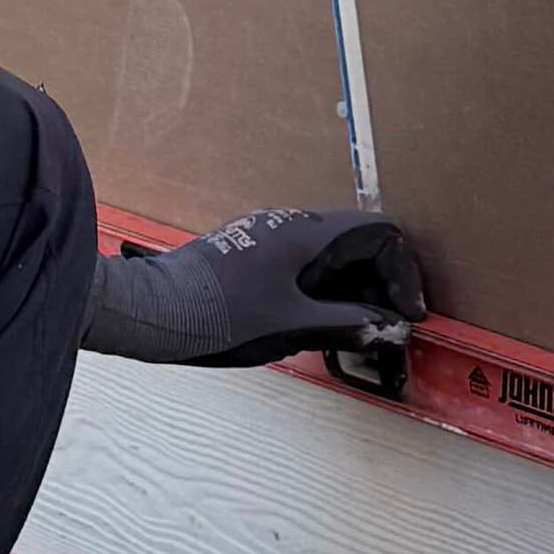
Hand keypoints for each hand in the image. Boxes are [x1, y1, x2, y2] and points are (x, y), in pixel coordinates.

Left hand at [85, 206, 428, 369]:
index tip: (406, 311)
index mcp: (304, 233)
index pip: (380, 233)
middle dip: (380, 284)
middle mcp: (287, 225)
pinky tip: (319, 322)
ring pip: (329, 255)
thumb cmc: (215, 314)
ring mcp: (266, 237)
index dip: (403, 272)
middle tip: (386, 324)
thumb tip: (389, 329)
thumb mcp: (291, 325)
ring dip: (352, 289)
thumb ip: (347, 325)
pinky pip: (302, 264)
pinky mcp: (248, 254)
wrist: (148, 311)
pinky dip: (323, 290)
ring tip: (356, 329)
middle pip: (357, 243)